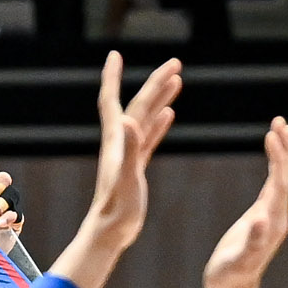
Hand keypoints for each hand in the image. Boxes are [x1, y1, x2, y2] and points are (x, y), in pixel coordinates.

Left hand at [50, 52, 181, 287]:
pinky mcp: (136, 167)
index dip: (113, 77)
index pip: (112, 100)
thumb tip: (130, 119)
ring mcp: (128, 154)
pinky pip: (149, 138)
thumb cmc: (117, 209)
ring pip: (146, 118)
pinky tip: (170, 114)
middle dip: (155, 82)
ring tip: (177, 80)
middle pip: (138, 104)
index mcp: (115, 140)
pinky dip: (159, 124)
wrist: (110, 233)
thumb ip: (129, 148)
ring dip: (160, 98)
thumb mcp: (127, 178)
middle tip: (175, 62)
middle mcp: (120, 143)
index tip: (115, 54)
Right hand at [202, 117, 287, 287]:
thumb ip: (251, 243)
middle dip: (284, 149)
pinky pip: (273, 185)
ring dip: (282, 154)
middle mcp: (277, 217)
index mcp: (272, 222)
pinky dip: (274, 167)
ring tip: (279, 129)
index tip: (273, 135)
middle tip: (281, 122)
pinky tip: (271, 156)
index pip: (279, 183)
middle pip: (285, 176)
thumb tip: (262, 220)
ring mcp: (272, 217)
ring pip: (281, 179)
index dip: (278, 159)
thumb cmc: (229, 280)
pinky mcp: (263, 218)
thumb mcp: (237, 263)